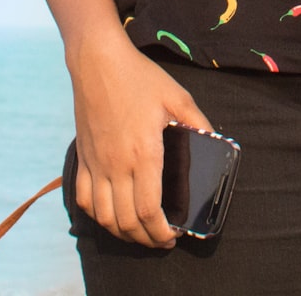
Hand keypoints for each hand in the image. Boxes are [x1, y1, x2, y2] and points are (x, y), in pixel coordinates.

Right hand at [69, 31, 212, 247]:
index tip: (174, 236)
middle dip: (146, 239)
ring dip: (123, 233)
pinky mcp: (82, 158)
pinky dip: (99, 216)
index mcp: (143, 154)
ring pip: (104, 218)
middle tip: (162, 239)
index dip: (161, 232)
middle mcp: (116, 166)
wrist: (98, 61)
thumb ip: (199, 124)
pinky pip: (85, 200)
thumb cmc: (139, 77)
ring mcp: (96, 164)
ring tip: (140, 232)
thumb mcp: (177, 97)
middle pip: (127, 222)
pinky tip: (112, 215)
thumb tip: (217, 142)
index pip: (149, 211)